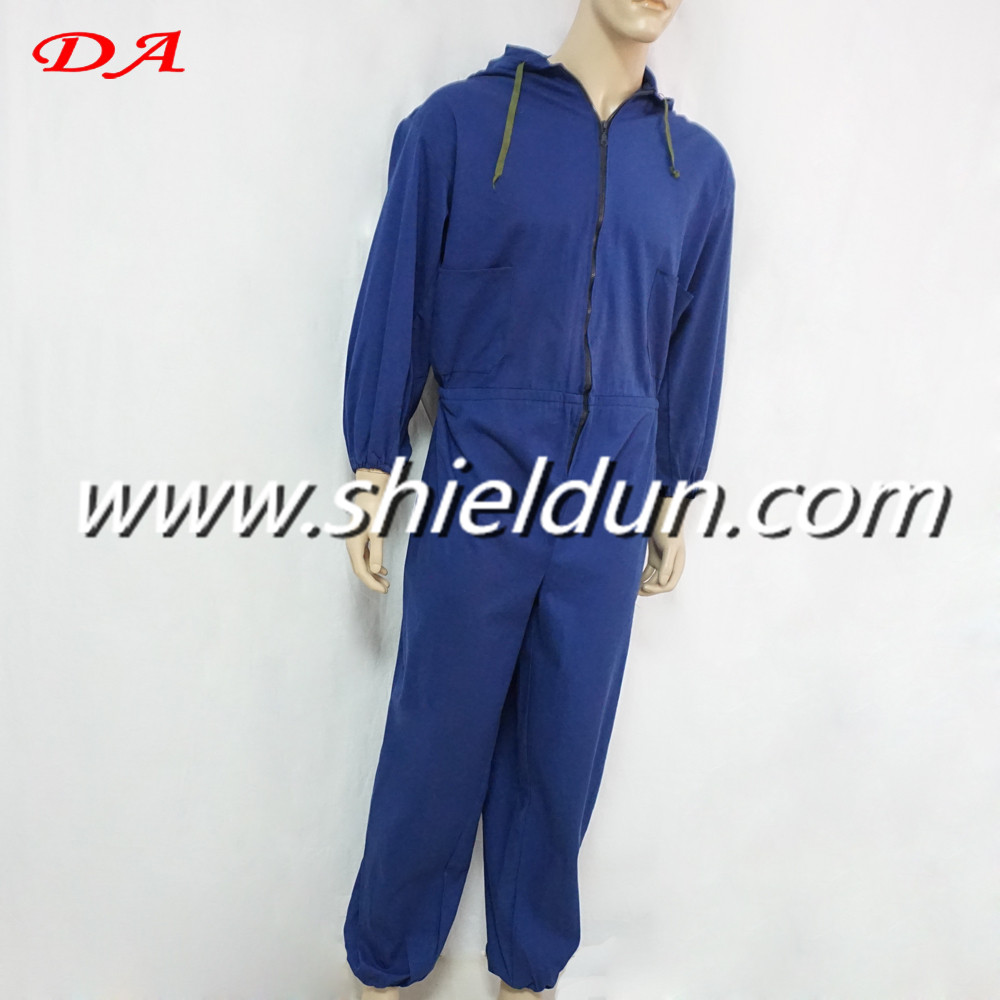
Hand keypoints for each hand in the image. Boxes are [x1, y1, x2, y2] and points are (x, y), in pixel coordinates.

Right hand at [346, 468, 390, 593]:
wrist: (370, 490)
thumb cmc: (374, 509)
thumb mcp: (378, 532)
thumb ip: (377, 552)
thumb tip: (375, 570)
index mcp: (354, 545)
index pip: (361, 571)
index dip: (372, 583)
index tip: (383, 589)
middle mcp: (352, 544)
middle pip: (360, 568)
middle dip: (372, 580)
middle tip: (386, 588)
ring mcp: (356, 540)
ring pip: (363, 562)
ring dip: (373, 572)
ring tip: (385, 580)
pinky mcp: (361, 536)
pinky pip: (365, 555)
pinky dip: (373, 562)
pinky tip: (382, 568)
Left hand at [638, 496, 685, 594]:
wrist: (662, 515)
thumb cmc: (669, 529)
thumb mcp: (670, 547)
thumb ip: (667, 565)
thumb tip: (662, 583)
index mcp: (677, 565)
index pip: (668, 585)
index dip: (657, 589)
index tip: (644, 587)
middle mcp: (670, 566)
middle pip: (659, 584)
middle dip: (648, 589)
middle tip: (635, 592)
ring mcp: (661, 562)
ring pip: (652, 579)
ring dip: (643, 584)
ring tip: (631, 588)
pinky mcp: (654, 558)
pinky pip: (647, 572)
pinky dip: (640, 577)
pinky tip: (631, 580)